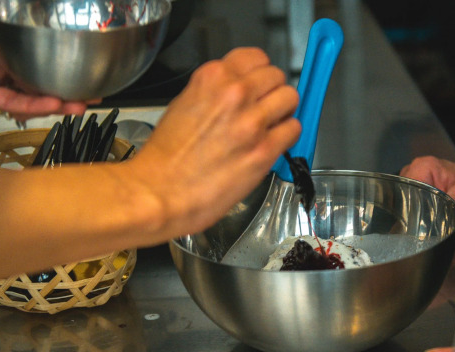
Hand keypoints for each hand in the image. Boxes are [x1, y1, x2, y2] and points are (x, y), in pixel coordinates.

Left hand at [0, 0, 91, 117]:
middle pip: (40, 76)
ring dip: (58, 101)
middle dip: (69, 85)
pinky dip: (33, 104)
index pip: (39, 47)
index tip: (86, 58)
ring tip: (82, 103)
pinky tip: (54, 104)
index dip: (64, 55)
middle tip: (94, 89)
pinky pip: (10, 100)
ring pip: (30, 94)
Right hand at [126, 47, 299, 238]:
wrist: (160, 191)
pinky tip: (274, 142)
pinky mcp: (265, 149)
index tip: (258, 83)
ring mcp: (253, 121)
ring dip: (284, 110)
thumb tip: (236, 93)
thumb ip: (214, 92)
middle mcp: (235, 93)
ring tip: (272, 124)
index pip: (255, 57)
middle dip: (273, 90)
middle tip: (266, 106)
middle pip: (276, 76)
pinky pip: (294, 129)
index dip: (259, 72)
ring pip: (290, 98)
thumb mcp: (183, 104)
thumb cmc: (165, 157)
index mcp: (212, 77)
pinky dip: (287, 135)